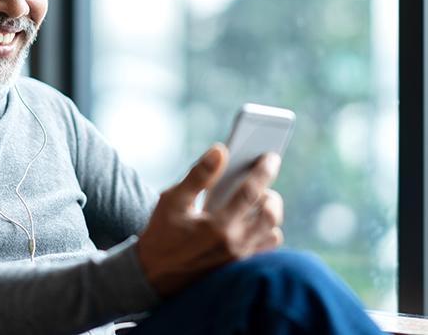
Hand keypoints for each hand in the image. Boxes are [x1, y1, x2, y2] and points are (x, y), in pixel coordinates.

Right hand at [136, 143, 283, 296]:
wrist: (154, 275)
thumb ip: (199, 175)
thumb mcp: (172, 201)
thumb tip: (220, 151)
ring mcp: (240, 258)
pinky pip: (266, 247)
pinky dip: (265, 231)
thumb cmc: (162, 234)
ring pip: (273, 232)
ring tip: (255, 203)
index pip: (250, 193)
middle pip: (271, 214)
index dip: (263, 171)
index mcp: (218, 227)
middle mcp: (234, 244)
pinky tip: (250, 220)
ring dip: (269, 215)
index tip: (271, 156)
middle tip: (260, 185)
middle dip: (271, 194)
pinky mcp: (239, 266)